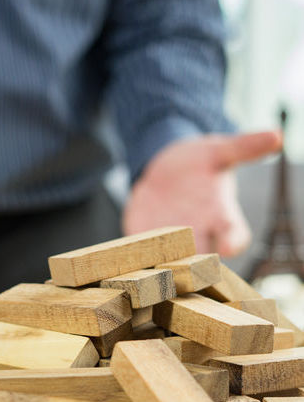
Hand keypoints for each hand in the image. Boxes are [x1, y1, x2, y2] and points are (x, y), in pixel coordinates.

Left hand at [122, 131, 282, 256]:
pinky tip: (125, 259)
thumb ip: (243, 147)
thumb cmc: (198, 162)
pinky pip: (139, 254)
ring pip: (168, 261)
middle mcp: (198, 234)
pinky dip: (134, 258)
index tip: (228, 247)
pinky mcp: (144, 239)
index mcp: (221, 216)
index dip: (232, 241)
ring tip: (154, 265)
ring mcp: (170, 240)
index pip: (234, 235)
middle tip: (186, 265)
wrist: (164, 169)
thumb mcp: (218, 151)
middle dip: (195, 264)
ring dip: (162, 265)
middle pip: (201, 257)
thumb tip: (277, 135)